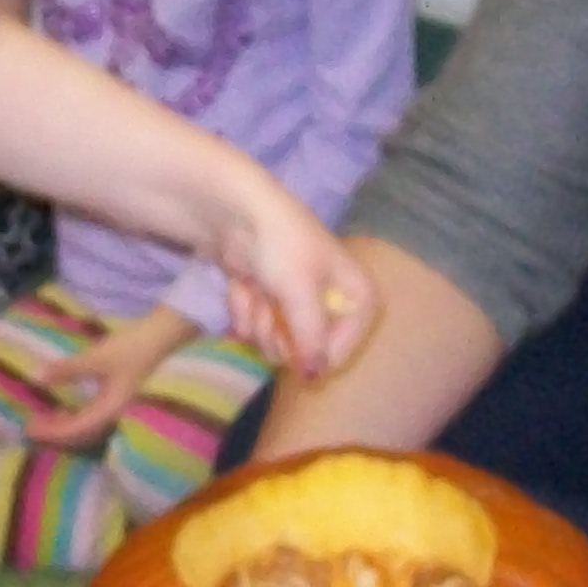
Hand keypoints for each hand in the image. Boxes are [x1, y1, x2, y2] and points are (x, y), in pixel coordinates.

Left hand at [23, 308, 182, 450]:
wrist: (162, 336)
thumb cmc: (131, 347)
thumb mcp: (96, 357)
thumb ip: (67, 369)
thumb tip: (36, 377)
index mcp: (110, 409)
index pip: (76, 429)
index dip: (52, 432)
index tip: (30, 428)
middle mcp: (115, 415)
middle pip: (81, 435)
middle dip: (56, 433)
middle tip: (32, 427)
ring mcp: (118, 409)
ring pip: (87, 427)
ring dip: (65, 426)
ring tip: (45, 419)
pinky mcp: (119, 400)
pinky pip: (93, 417)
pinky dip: (76, 417)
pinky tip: (66, 409)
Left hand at [215, 204, 373, 383]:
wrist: (233, 209)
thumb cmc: (280, 244)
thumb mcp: (301, 291)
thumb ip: (311, 337)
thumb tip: (315, 376)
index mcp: (355, 292)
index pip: (349, 343)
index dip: (325, 353)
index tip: (302, 359)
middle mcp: (329, 300)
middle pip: (307, 349)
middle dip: (281, 334)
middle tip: (270, 311)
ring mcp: (294, 302)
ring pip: (277, 342)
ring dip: (260, 321)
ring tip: (255, 293)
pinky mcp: (265, 301)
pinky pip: (255, 326)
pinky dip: (244, 308)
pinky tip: (242, 285)